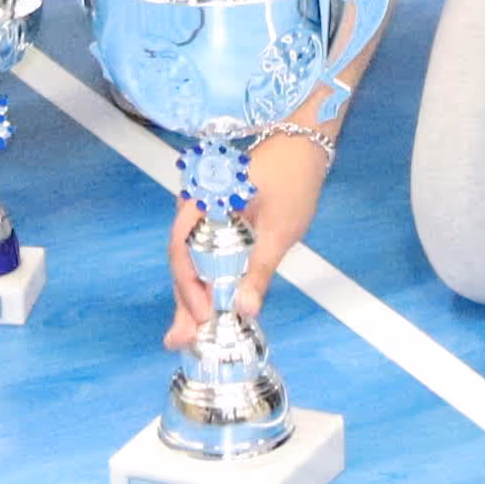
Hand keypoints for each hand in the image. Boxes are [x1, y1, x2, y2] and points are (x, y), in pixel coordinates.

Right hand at [168, 125, 332, 349]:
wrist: (304, 145)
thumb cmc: (292, 178)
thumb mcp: (280, 229)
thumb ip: (260, 270)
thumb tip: (246, 309)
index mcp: (203, 199)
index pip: (181, 248)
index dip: (187, 285)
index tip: (202, 314)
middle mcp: (195, 205)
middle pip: (182, 259)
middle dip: (183, 301)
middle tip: (180, 339)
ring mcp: (204, 212)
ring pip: (190, 258)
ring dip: (192, 293)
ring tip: (191, 332)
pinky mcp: (216, 219)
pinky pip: (203, 251)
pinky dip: (205, 278)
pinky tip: (209, 303)